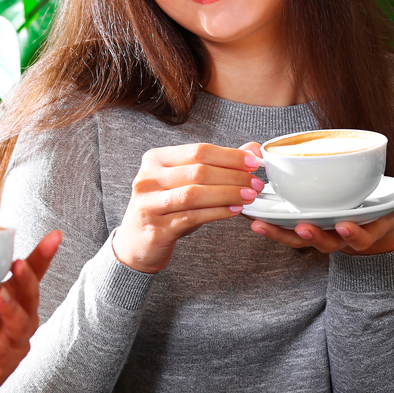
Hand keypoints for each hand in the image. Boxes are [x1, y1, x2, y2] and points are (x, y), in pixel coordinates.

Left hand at [0, 229, 61, 392]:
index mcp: (10, 298)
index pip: (30, 274)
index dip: (42, 256)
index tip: (54, 236)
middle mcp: (19, 319)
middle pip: (32, 296)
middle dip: (28, 279)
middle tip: (18, 263)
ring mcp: (14, 343)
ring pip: (21, 323)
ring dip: (11, 308)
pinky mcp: (2, 364)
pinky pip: (0, 350)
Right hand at [112, 143, 262, 272]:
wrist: (137, 243)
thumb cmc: (166, 208)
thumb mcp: (188, 182)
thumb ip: (218, 164)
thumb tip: (252, 149)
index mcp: (155, 159)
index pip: (199, 151)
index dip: (230, 155)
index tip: (254, 161)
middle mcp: (148, 178)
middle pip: (199, 170)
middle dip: (233, 175)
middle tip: (256, 182)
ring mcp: (149, 203)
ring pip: (195, 193)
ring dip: (228, 193)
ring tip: (249, 196)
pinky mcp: (157, 227)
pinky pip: (193, 217)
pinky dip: (218, 212)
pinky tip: (234, 210)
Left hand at [248, 168, 393, 255]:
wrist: (367, 228)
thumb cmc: (384, 212)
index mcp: (365, 233)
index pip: (359, 237)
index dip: (352, 234)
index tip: (344, 225)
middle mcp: (340, 239)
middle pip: (325, 243)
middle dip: (313, 236)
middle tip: (302, 226)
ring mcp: (319, 237)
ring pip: (298, 241)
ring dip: (279, 235)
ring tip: (260, 226)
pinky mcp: (302, 231)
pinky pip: (283, 233)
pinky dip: (268, 228)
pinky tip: (250, 219)